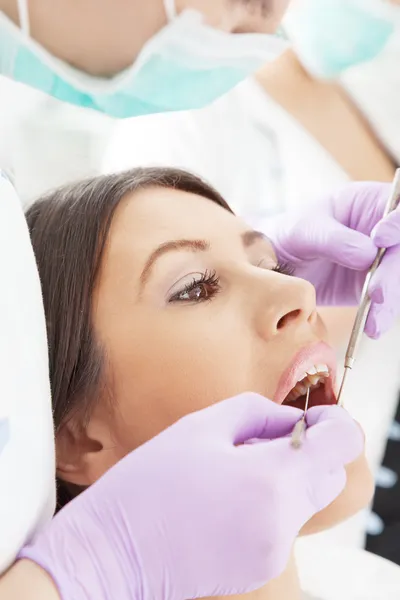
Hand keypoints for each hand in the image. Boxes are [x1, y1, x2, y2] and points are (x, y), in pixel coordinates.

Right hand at [19, 394, 362, 599]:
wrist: (112, 550)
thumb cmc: (149, 482)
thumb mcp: (201, 426)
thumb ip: (259, 412)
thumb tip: (293, 423)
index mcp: (271, 481)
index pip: (342, 444)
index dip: (330, 423)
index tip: (306, 419)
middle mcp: (283, 522)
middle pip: (327, 475)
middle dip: (306, 451)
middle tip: (256, 440)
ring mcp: (274, 551)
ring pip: (304, 499)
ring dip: (284, 478)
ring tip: (232, 470)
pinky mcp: (261, 567)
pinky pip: (283, 524)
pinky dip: (269, 504)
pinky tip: (225, 499)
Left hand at [266, 182, 399, 337]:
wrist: (276, 264)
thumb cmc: (291, 234)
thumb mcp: (306, 230)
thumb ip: (335, 240)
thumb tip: (368, 254)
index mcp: (371, 203)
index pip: (399, 210)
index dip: (396, 225)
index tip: (380, 239)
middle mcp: (384, 231)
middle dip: (393, 273)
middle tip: (377, 294)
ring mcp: (383, 260)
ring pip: (399, 278)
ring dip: (391, 301)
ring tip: (374, 322)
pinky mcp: (377, 286)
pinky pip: (388, 300)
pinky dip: (383, 314)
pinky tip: (373, 326)